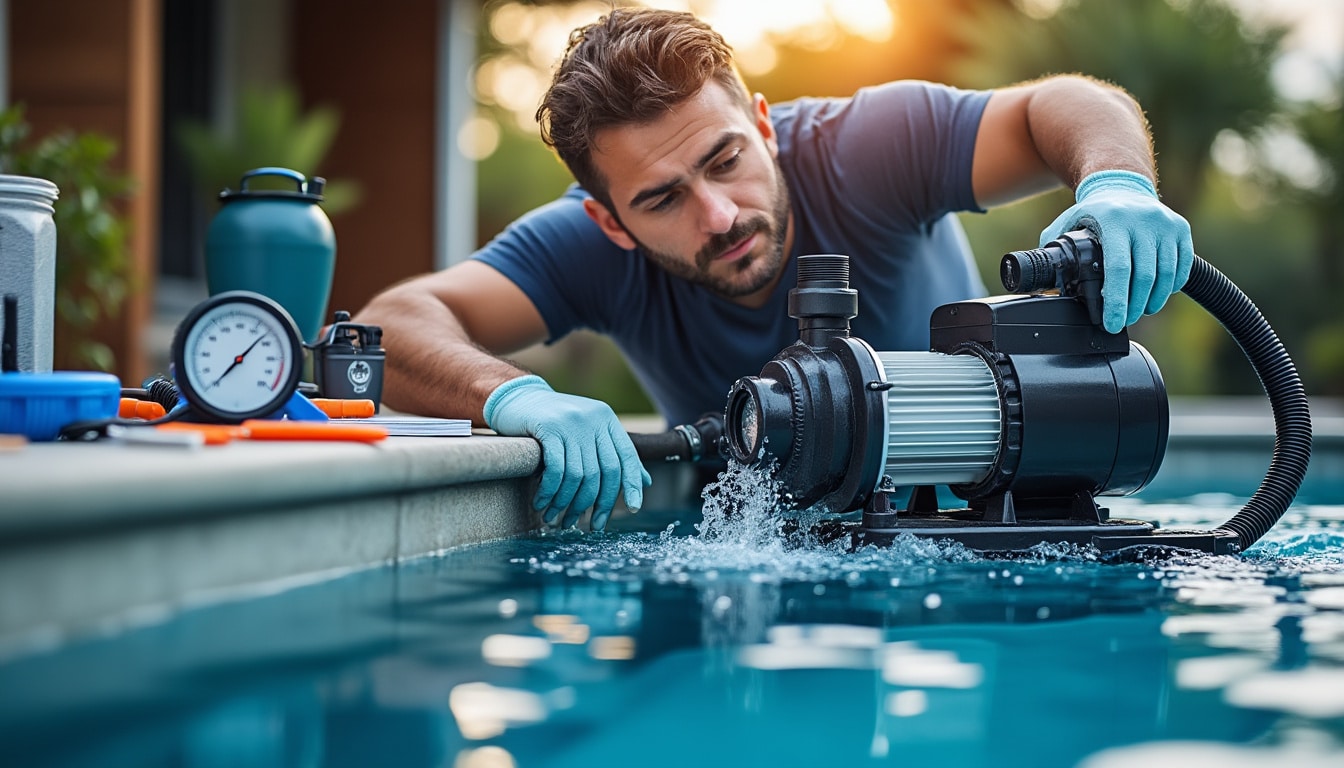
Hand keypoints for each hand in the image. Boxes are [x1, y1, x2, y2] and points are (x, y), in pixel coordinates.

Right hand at [484, 375, 650, 530]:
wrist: (517, 397)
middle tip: (587, 525)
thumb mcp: (588, 431)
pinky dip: (550, 492)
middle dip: (597, 504)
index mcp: (606, 420)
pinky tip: (541, 503)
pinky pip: (556, 470)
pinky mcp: (548, 428)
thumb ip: (613, 453)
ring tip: (555, 518)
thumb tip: (645, 481)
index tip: (633, 509)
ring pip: (579, 476)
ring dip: (567, 503)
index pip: (627, 457)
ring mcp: (571, 422)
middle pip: (604, 472)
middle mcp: (593, 419)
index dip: (632, 485)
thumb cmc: (554, 421)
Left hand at [1040, 170, 1194, 333]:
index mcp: (1113, 220)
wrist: (1122, 186)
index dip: (1116, 301)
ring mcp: (1165, 223)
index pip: (1118, 269)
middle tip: (1124, 321)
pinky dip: (1171, 287)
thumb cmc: (1093, 214)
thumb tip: (1041, 280)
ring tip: (1140, 311)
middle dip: (1133, 306)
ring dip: (1153, 300)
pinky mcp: (1181, 228)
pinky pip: (1182, 266)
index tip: (1112, 323)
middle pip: (1144, 276)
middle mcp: (1143, 219)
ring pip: (1166, 275)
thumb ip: (1052, 249)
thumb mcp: (1068, 224)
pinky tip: (1157, 296)